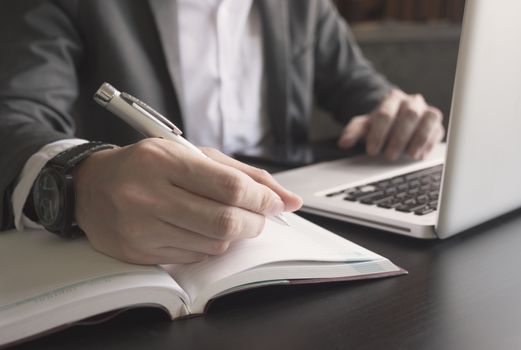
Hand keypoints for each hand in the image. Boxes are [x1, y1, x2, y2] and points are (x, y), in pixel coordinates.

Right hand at [73, 138, 302, 264]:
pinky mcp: (139, 252)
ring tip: (231, 219)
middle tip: (260, 217)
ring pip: (214, 243)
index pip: (229, 186)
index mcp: (164, 161)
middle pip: (225, 221)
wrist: (92, 187)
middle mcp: (149, 195)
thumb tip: (288, 199)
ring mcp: (142, 228)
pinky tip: (203, 230)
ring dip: (235, 235)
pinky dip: (211, 246)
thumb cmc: (146, 165)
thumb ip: (242, 173)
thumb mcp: (191, 155)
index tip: (275, 203)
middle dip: (255, 222)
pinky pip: (195, 257)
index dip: (262, 198)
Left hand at [338, 89, 444, 160]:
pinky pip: (438, 129)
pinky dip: (429, 143)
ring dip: (418, 139)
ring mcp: (426, 110)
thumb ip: (353, 132)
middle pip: (409, 115)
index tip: (372, 151)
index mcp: (392, 98)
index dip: (378, 134)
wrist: (397, 120)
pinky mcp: (437, 123)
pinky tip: (420, 155)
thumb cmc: (381, 124)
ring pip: (428, 119)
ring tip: (409, 155)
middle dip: (398, 138)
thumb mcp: (365, 126)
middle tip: (389, 156)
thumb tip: (343, 142)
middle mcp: (412, 101)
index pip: (385, 114)